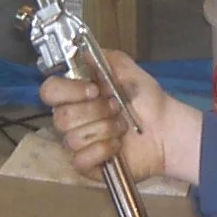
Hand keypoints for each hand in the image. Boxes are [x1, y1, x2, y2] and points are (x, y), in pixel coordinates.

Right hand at [39, 49, 197, 184]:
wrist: (166, 128)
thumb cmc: (146, 101)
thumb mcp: (126, 69)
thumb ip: (102, 58)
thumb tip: (80, 51)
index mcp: (75, 95)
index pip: (49, 91)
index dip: (68, 91)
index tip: (94, 90)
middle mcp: (72, 119)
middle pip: (61, 117)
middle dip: (95, 111)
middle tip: (117, 107)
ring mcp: (78, 143)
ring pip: (73, 139)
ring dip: (105, 129)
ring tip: (122, 126)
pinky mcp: (87, 165)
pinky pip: (81, 160)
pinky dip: (103, 150)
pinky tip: (118, 145)